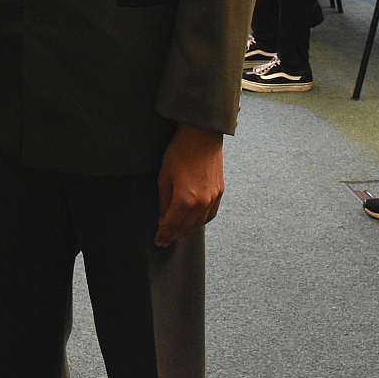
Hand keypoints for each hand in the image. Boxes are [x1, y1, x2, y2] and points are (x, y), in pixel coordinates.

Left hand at [156, 124, 223, 246]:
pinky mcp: (220, 192)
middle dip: (174, 235)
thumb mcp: (164, 176)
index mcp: (185, 200)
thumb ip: (164, 201)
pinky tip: (194, 222)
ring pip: (199, 223)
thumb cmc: (180, 152)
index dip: (164, 235)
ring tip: (178, 233)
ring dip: (188, 230)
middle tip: (165, 241)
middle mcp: (201, 203)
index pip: (172, 225)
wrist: (202, 135)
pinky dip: (201, 221)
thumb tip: (163, 218)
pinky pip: (210, 214)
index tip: (158, 241)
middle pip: (186, 227)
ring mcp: (213, 198)